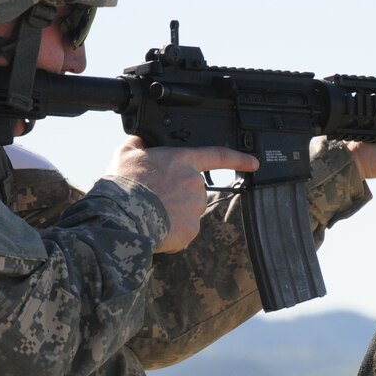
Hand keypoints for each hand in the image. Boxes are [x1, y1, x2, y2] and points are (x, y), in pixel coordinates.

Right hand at [107, 137, 259, 252]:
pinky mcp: (191, 229)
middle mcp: (194, 182)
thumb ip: (140, 144)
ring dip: (172, 216)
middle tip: (152, 201)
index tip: (254, 163)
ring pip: (187, 213)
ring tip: (150, 215)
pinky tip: (155, 229)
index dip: (238, 159)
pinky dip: (171, 234)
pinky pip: (182, 233)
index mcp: (182, 160)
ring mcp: (195, 206)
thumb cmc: (123, 184)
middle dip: (176, 198)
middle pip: (192, 191)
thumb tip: (142, 141)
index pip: (218, 155)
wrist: (122, 215)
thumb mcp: (126, 153)